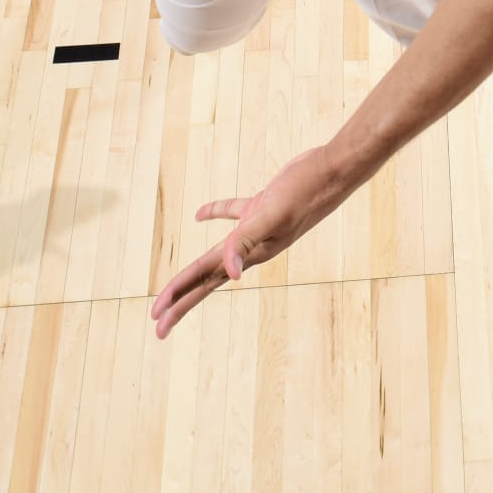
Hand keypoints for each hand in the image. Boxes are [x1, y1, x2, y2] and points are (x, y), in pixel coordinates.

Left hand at [150, 145, 336, 335]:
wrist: (335, 171)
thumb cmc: (305, 192)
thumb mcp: (271, 215)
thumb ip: (247, 241)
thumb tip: (231, 274)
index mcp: (251, 253)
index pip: (205, 279)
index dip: (178, 298)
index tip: (157, 319)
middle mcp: (252, 248)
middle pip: (207, 278)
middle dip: (181, 299)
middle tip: (157, 321)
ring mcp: (256, 229)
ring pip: (217, 254)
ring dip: (194, 270)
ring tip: (175, 288)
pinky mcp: (261, 208)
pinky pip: (232, 217)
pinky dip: (214, 215)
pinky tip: (200, 215)